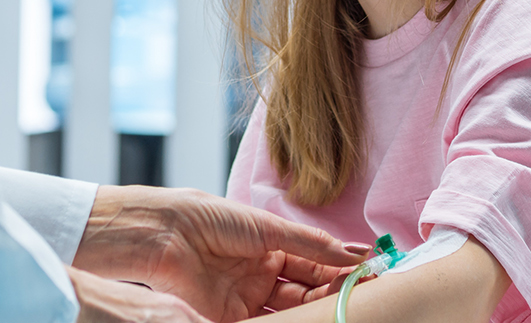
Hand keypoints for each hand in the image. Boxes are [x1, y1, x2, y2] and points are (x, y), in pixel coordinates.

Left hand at [76, 186, 366, 320]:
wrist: (163, 234)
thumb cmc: (208, 219)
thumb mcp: (266, 227)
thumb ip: (311, 244)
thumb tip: (353, 253)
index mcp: (269, 248)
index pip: (313, 263)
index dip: (338, 268)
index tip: (367, 271)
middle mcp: (261, 276)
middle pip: (306, 291)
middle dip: (332, 291)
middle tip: (358, 290)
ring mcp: (246, 299)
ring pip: (290, 311)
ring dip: (315, 308)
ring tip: (341, 303)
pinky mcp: (229, 318)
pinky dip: (288, 322)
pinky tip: (309, 318)